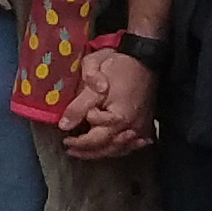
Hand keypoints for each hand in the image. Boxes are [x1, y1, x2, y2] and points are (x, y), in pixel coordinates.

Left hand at [60, 48, 156, 162]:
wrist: (143, 58)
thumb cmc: (117, 64)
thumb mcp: (91, 82)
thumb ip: (78, 105)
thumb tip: (64, 125)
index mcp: (118, 118)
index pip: (94, 138)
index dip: (78, 140)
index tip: (65, 137)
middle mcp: (132, 127)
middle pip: (107, 148)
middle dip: (87, 151)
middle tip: (71, 149)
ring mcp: (141, 127)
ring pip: (120, 149)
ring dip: (102, 152)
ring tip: (86, 152)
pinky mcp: (147, 123)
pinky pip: (134, 144)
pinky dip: (121, 148)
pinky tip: (112, 149)